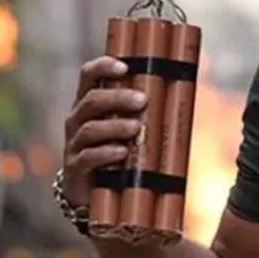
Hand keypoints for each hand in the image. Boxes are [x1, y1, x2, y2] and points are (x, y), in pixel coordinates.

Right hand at [62, 56, 145, 206]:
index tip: (125, 67)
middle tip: (142, 100)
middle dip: (117, 98)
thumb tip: (184, 91)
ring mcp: (74, 143)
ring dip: (115, 126)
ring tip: (137, 127)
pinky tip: (121, 152)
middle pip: (92, 101)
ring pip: (90, 129)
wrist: (94, 190)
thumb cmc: (117, 149)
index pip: (88, 76)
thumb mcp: (128, 124)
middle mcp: (78, 119)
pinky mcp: (75, 167)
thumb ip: (143, 109)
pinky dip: (105, 153)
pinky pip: (87, 157)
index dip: (103, 67)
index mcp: (90, 103)